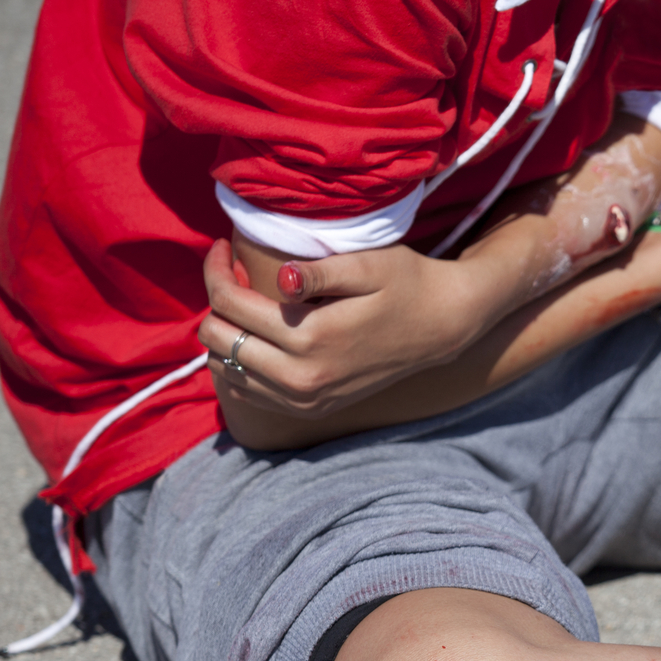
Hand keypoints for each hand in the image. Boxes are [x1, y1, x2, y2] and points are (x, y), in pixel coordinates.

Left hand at [199, 237, 503, 418]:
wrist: (441, 328)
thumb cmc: (406, 284)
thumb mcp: (370, 265)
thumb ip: (323, 271)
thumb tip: (284, 278)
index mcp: (312, 338)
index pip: (229, 303)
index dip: (215, 269)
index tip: (222, 248)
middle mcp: (303, 378)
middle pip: (217, 338)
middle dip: (214, 301)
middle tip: (229, 273)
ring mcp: (306, 399)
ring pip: (225, 368)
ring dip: (224, 333)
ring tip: (242, 304)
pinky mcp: (311, 408)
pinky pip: (247, 391)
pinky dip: (238, 363)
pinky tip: (254, 336)